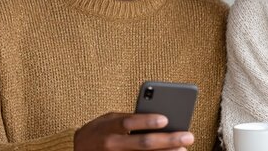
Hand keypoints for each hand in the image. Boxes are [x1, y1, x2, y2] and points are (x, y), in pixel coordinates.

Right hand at [74, 112, 194, 150]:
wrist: (79, 149)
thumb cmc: (101, 130)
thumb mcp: (110, 119)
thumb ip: (129, 119)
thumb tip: (160, 121)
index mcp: (109, 126)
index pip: (129, 122)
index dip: (147, 121)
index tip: (165, 119)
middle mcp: (111, 144)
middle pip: (143, 143)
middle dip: (168, 140)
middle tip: (188, 136)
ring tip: (183, 150)